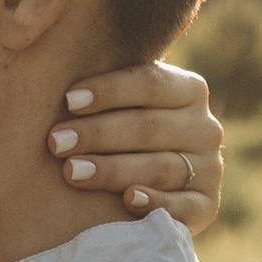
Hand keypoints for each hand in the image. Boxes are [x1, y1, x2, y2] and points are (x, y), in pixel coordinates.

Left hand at [47, 61, 224, 233]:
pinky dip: (156, 203)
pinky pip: (184, 207)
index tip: (67, 100)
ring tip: (71, 171)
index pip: (150, 83)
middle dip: (98, 134)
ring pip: (159, 167)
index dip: (109, 91)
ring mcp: (209, 169)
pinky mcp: (207, 206)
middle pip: (148, 127)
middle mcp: (205, 127)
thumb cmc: (119, 134)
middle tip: (55, 142)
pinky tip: (128, 200)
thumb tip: (51, 54)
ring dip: (112, 169)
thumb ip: (106, 87)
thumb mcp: (122, 104)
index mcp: (189, 90)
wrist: (151, 188)